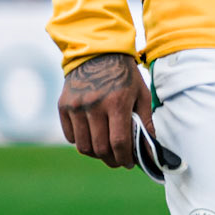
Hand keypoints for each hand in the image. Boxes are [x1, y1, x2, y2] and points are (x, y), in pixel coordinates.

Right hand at [58, 52, 152, 167]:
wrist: (97, 52)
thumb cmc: (124, 75)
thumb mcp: (141, 94)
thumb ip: (146, 122)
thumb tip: (151, 150)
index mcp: (116, 102)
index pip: (119, 142)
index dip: (125, 158)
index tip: (130, 163)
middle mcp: (94, 106)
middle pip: (101, 148)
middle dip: (112, 160)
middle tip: (119, 160)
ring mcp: (76, 106)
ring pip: (83, 146)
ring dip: (96, 154)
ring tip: (106, 151)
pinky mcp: (64, 106)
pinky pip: (70, 136)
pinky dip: (81, 142)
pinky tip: (92, 137)